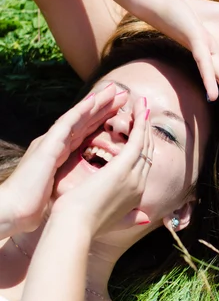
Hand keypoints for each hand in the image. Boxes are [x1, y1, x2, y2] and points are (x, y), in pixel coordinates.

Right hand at [0, 84, 126, 233]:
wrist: (13, 211)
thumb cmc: (34, 207)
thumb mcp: (61, 191)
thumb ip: (78, 186)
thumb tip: (96, 192)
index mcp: (61, 154)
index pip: (87, 133)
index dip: (103, 121)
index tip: (123, 113)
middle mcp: (56, 144)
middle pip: (85, 121)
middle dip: (104, 107)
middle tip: (124, 94)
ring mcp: (50, 142)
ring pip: (78, 117)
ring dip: (96, 102)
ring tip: (113, 89)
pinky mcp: (47, 145)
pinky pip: (66, 123)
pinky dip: (80, 111)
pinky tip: (94, 101)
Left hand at [50, 97, 152, 236]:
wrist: (75, 228)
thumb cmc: (85, 225)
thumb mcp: (113, 220)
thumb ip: (131, 217)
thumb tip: (148, 218)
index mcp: (136, 195)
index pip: (142, 165)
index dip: (141, 146)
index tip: (138, 132)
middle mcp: (140, 184)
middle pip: (148, 152)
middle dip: (145, 131)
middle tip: (142, 111)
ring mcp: (134, 176)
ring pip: (144, 143)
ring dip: (144, 123)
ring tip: (141, 105)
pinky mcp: (124, 168)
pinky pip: (137, 140)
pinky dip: (139, 124)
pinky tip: (138, 110)